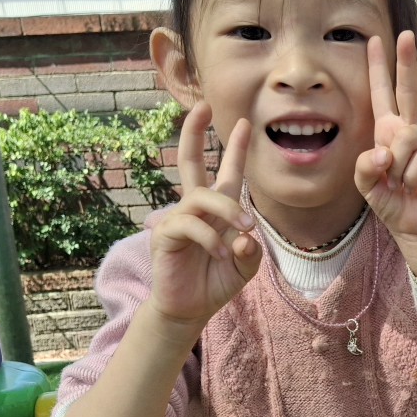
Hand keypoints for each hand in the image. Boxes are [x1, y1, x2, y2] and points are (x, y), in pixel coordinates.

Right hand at [147, 102, 261, 328]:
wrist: (190, 309)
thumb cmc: (215, 283)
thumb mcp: (245, 267)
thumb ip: (252, 252)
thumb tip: (245, 237)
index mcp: (218, 211)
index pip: (228, 174)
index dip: (236, 149)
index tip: (246, 123)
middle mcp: (196, 209)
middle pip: (190, 163)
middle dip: (194, 133)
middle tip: (202, 107)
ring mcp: (178, 220)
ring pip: (201, 197)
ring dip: (227, 209)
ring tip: (246, 228)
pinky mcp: (165, 236)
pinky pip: (189, 225)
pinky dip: (210, 238)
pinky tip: (222, 254)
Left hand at [356, 31, 416, 242]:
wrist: (414, 225)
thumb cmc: (391, 201)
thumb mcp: (366, 184)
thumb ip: (365, 166)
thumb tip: (386, 151)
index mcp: (390, 130)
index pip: (383, 94)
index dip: (380, 68)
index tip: (376, 40)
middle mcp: (412, 129)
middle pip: (409, 90)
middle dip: (406, 62)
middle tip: (408, 33)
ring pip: (405, 139)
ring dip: (396, 167)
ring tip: (401, 183)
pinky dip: (410, 177)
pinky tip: (415, 187)